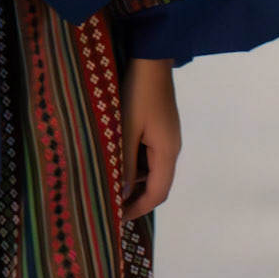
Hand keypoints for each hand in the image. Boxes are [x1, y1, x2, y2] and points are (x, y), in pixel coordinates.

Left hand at [121, 57, 181, 219]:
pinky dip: (133, 160)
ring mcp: (166, 136)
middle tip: (109, 203)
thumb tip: (122, 193)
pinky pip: (148, 152)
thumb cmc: (138, 93)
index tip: (118, 218)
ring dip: (132, 177)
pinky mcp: (159, 126)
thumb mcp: (126, 128)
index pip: (158, 193)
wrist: (151, 59)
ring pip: (150, 167)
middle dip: (134, 196)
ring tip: (106, 182)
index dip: (139, 208)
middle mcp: (171, 148)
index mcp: (167, 152)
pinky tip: (114, 158)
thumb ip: (124, 161)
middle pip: (156, 182)